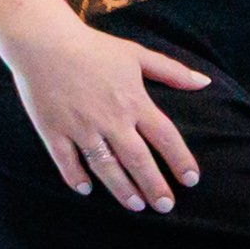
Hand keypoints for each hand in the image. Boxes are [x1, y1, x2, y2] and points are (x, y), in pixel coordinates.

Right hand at [2, 19, 209, 211]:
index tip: (191, 180)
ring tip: (136, 206)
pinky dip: (75, 177)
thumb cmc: (94, 48)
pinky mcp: (53, 130)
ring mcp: (81, 127)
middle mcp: (111, 119)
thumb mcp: (137, 55)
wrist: (44, 42)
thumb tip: (205, 82)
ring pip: (105, 166)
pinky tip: (86, 190)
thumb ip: (172, 71)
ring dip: (121, 189)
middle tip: (165, 207)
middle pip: (138, 160)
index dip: (180, 160)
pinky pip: (66, 161)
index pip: (165, 137)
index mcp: (134, 101)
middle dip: (154, 186)